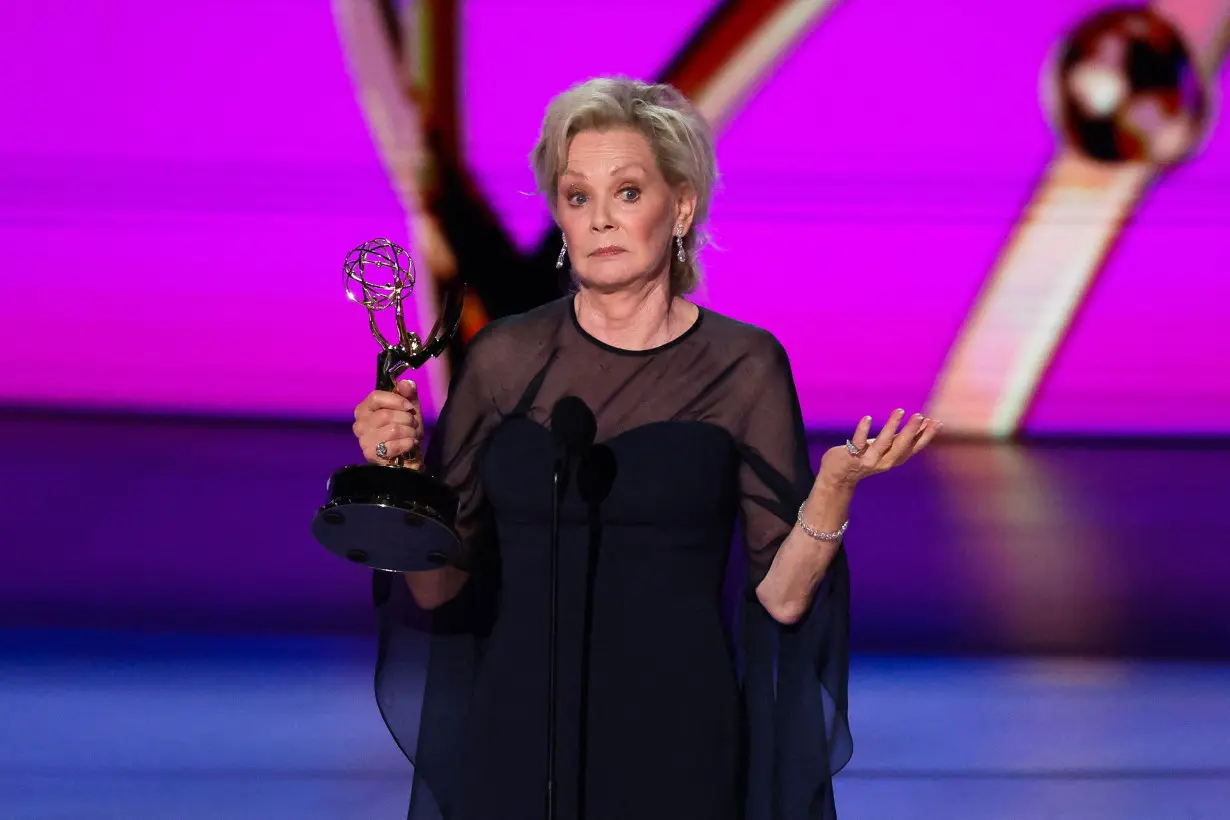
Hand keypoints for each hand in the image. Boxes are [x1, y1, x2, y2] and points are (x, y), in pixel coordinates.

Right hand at [352, 379, 423, 467]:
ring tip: (412, 435)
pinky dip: (408, 443)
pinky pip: (394, 444)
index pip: (375, 397)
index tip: (409, 407)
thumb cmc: (405, 430)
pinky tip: (409, 445)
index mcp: (364, 409)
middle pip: (386, 414)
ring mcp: (363, 440)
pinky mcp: (371, 454)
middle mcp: (359, 424)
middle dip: (406, 419)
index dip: (396, 400)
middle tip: (412, 425)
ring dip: (409, 432)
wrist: (409, 457)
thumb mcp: (409, 409)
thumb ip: (408, 393)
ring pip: (393, 429)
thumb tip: (406, 383)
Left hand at [817, 409, 940, 489]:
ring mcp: (867, 460)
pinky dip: (862, 430)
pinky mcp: (851, 456)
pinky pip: (858, 443)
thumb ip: (900, 439)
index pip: (913, 448)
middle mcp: (883, 462)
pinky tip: (868, 418)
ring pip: (882, 444)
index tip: (936, 423)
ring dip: (892, 427)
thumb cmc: (863, 458)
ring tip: (899, 411)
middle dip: (912, 432)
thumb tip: (922, 423)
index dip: (925, 437)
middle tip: (920, 416)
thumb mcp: (885, 449)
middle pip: (901, 446)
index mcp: (893, 459)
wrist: (837, 477)